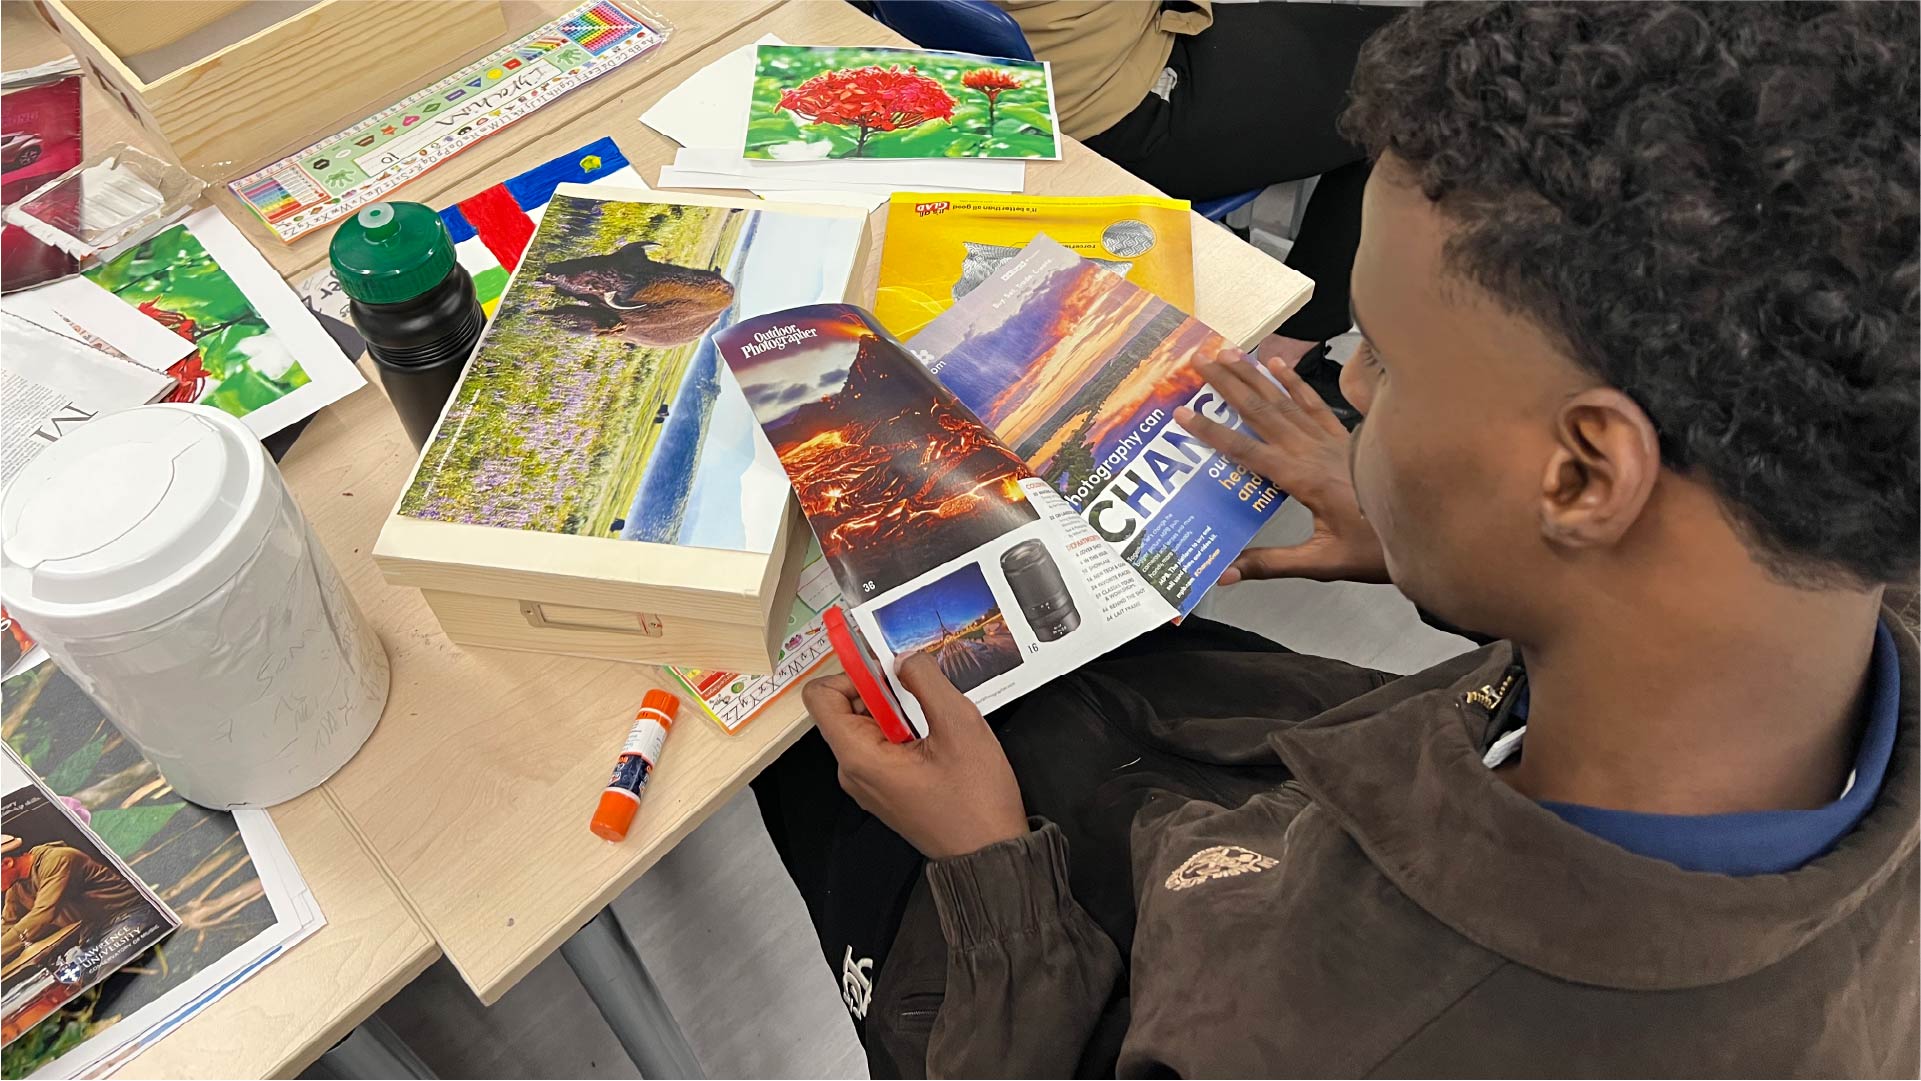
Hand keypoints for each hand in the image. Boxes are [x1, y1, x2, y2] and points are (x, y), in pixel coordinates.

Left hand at [803, 654, 1028, 858]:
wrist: (990, 855)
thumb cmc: (975, 802)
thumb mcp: (959, 726)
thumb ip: (926, 682)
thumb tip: (904, 658)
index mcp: (859, 756)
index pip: (821, 697)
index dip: (850, 673)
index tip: (887, 668)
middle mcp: (854, 771)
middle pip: (846, 708)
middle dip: (883, 691)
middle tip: (924, 694)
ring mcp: (869, 783)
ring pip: (869, 726)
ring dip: (900, 712)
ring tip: (937, 722)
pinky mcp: (886, 789)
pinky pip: (883, 746)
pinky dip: (906, 732)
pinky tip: (938, 741)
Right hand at [1177, 348, 1389, 584]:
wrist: (1429, 529)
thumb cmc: (1376, 549)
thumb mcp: (1322, 563)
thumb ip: (1271, 564)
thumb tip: (1225, 573)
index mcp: (1304, 480)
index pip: (1248, 452)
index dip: (1213, 432)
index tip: (1184, 412)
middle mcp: (1315, 451)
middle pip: (1263, 411)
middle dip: (1228, 384)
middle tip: (1199, 361)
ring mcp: (1331, 440)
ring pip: (1286, 400)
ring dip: (1255, 375)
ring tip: (1229, 352)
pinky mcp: (1345, 437)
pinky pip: (1315, 402)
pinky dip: (1295, 381)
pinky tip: (1280, 363)